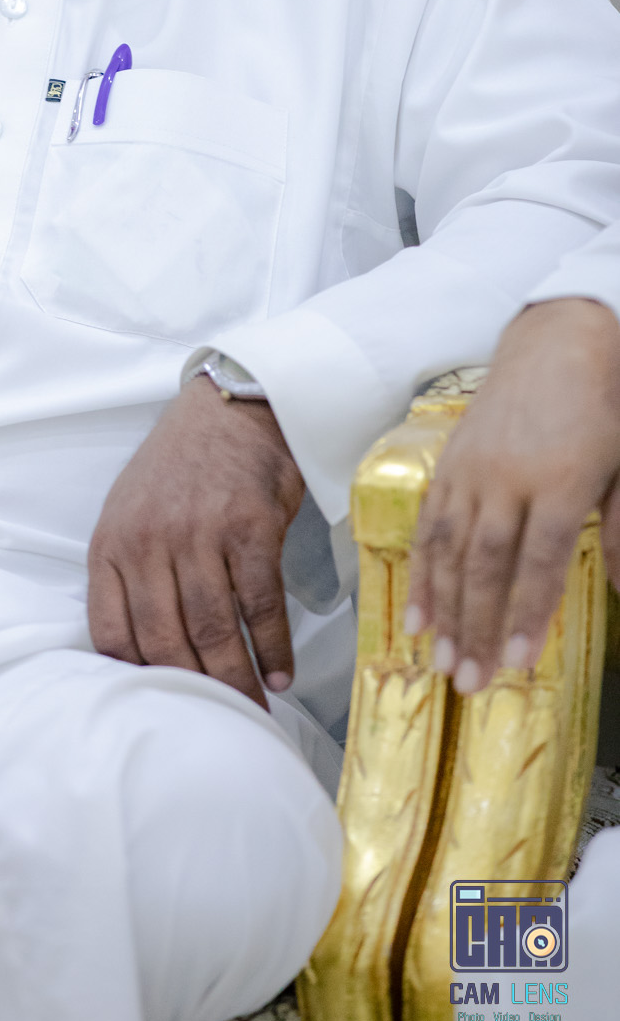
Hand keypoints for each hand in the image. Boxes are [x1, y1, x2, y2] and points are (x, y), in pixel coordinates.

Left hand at [88, 376, 305, 709]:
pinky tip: (279, 674)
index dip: (138, 677)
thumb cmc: (180, 470)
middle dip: (193, 691)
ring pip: (213, 630)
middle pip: (165, 641)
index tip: (162, 705)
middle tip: (217, 722)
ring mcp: (199, 534)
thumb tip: (142, 652)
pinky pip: (259, 606)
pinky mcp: (249, 529)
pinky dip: (272, 649)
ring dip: (236, 680)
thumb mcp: (130, 513)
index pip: (112, 633)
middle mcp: (149, 542)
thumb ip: (129, 575)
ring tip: (254, 709)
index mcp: (112, 544)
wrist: (231, 411)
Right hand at [406, 298, 619, 693]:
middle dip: (475, 626)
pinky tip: (418, 608)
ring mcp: (472, 469)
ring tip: (436, 656)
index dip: (527, 615)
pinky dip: (422, 568)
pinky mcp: (450, 462)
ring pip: (449, 547)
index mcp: (561, 481)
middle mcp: (508, 478)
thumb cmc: (601, 403)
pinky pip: (429, 522)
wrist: (558, 340)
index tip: (517, 662)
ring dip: (442, 607)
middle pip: (486, 563)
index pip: (541, 562)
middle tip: (467, 679)